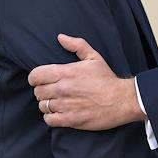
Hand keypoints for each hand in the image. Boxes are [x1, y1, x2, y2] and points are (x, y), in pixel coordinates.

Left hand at [29, 34, 144, 130]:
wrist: (122, 100)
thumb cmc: (107, 79)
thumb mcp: (94, 57)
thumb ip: (76, 45)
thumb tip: (60, 38)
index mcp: (66, 72)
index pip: (35, 75)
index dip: (34, 78)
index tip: (39, 80)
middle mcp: (63, 89)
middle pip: (37, 92)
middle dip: (42, 91)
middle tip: (51, 91)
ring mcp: (66, 105)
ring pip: (42, 106)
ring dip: (47, 104)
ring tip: (57, 102)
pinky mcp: (70, 120)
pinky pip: (49, 120)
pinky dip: (51, 117)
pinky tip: (59, 113)